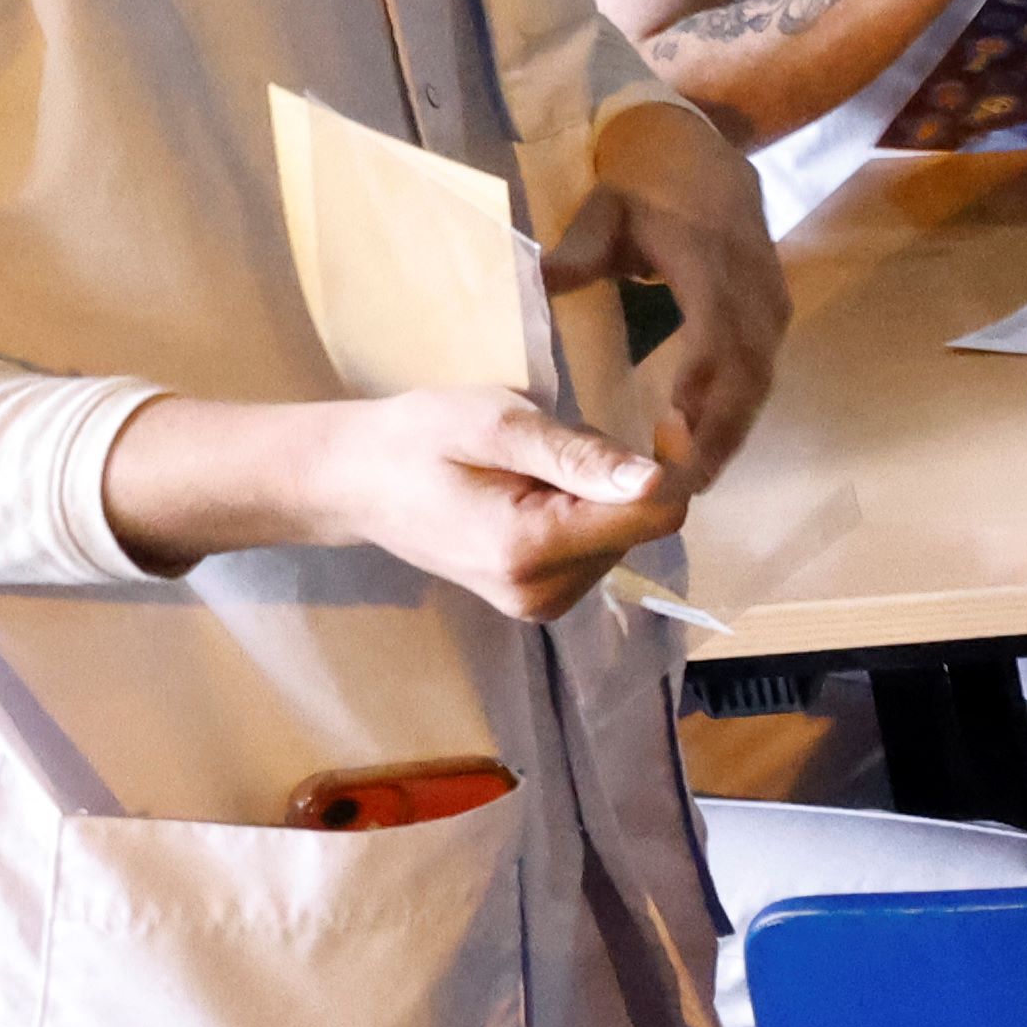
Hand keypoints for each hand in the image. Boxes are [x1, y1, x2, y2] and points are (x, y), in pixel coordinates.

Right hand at [108, 383, 689, 622]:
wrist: (356, 481)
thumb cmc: (418, 439)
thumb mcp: (496, 423)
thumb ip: (576, 456)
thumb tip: (656, 481)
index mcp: (531, 550)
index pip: (655, 516)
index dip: (670, 465)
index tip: (658, 423)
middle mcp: (541, 592)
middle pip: (639, 524)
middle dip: (615, 476)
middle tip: (548, 446)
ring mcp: (539, 603)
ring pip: (621, 533)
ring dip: (594, 491)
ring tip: (527, 468)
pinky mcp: (538, 600)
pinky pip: (595, 546)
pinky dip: (579, 511)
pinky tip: (528, 493)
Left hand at [560, 100, 791, 482]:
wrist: (703, 149)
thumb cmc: (645, 181)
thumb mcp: (604, 207)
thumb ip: (578, 250)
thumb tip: (540, 283)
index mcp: (710, 261)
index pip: (715, 335)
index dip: (699, 388)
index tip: (671, 436)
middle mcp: (752, 287)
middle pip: (748, 374)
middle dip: (720, 434)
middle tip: (682, 486)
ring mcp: (770, 301)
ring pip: (761, 380)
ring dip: (733, 432)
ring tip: (695, 481)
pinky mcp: (773, 313)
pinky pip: (761, 372)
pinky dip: (738, 413)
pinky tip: (708, 446)